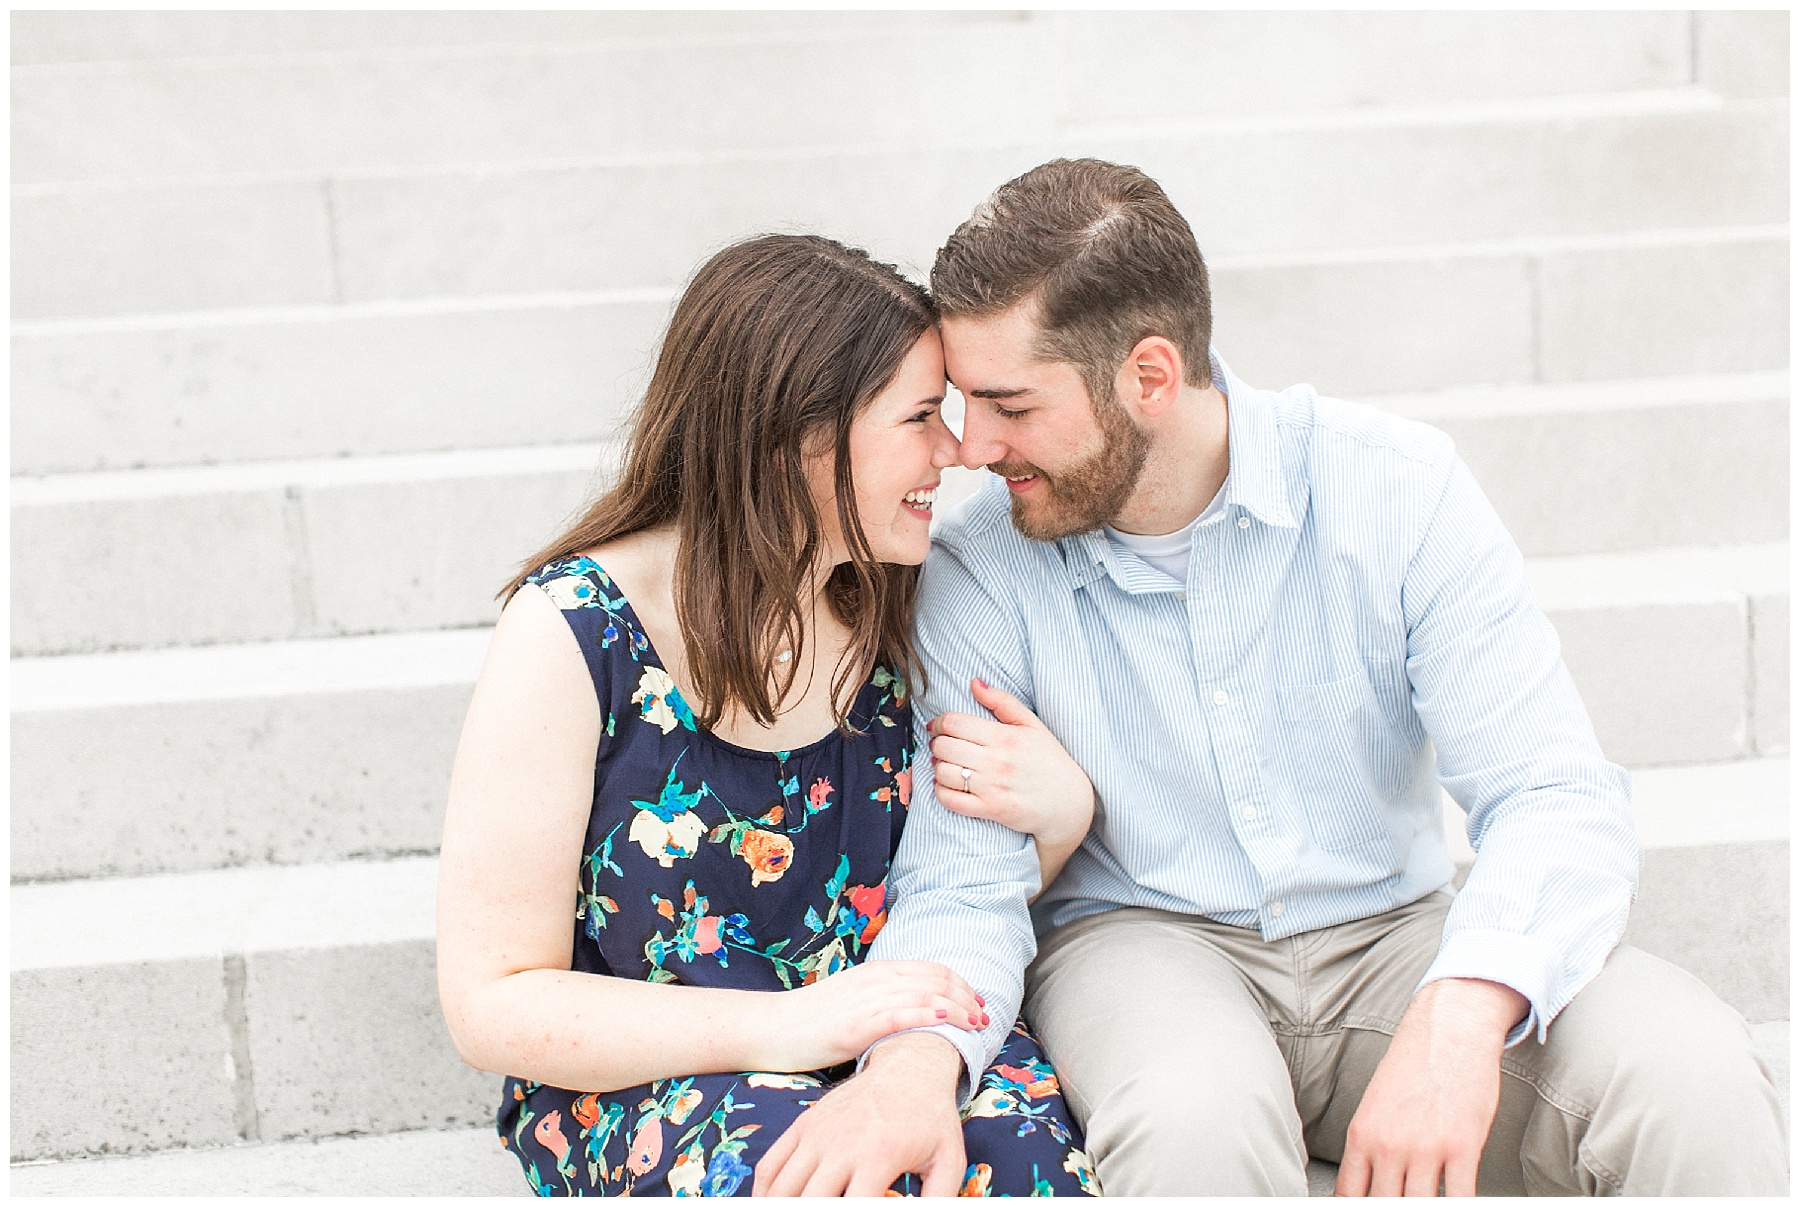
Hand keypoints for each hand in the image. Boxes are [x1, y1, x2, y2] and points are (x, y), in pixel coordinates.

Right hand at [754, 1031, 966, 1195]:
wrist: (908, 1067)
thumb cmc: (931, 1119)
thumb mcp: (948, 1160)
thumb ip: (940, 1199)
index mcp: (878, 1156)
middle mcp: (842, 1145)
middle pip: (809, 1201)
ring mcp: (817, 1133)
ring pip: (783, 1188)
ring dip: (782, 1205)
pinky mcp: (805, 1125)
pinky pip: (770, 1165)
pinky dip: (765, 1192)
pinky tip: (772, 1203)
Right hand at [760, 960, 988, 1073]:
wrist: (770, 1028)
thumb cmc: (810, 1020)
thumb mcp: (851, 1000)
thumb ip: (880, 999)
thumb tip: (911, 1010)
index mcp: (876, 972)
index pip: (931, 969)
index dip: (960, 983)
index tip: (978, 1001)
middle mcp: (876, 980)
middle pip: (935, 979)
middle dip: (966, 995)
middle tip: (985, 1014)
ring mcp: (866, 1000)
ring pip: (925, 993)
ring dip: (958, 1007)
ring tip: (977, 1023)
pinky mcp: (857, 1024)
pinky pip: (901, 1014)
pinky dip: (929, 1014)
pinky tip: (949, 1020)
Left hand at [928, 679, 1094, 865]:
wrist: (1069, 803)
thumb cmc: (1050, 761)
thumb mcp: (1032, 724)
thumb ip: (1002, 701)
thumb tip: (974, 683)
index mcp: (1004, 736)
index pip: (954, 723)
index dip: (939, 722)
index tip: (937, 726)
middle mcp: (996, 761)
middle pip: (944, 747)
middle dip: (937, 744)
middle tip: (941, 745)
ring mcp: (991, 787)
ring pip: (943, 773)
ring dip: (938, 767)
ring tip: (945, 764)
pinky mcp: (990, 810)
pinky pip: (950, 800)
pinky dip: (941, 792)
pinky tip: (946, 785)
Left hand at [1335, 977, 1527, 1196]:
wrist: (1449, 1029)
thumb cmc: (1414, 1066)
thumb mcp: (1377, 1104)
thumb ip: (1371, 1145)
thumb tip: (1368, 1184)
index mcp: (1362, 1134)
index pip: (1350, 1195)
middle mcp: (1388, 1145)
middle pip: (1384, 1204)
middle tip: (1403, 1200)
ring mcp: (1425, 1148)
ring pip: (1419, 1205)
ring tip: (1428, 1202)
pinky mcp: (1462, 1147)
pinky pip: (1459, 1198)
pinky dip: (1460, 1206)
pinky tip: (1459, 1202)